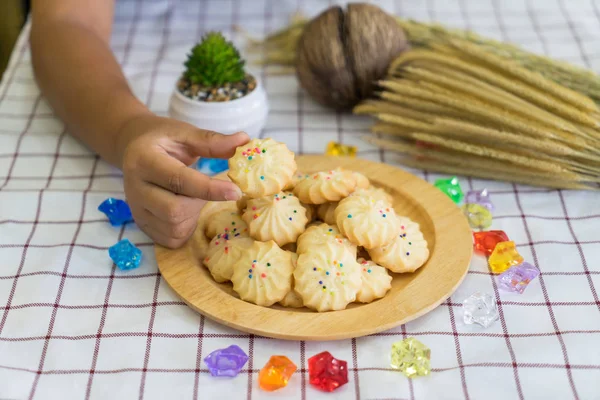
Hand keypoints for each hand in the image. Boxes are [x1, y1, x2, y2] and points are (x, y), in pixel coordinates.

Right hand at [117, 114, 248, 247]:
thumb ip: (212, 141)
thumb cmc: (163, 140)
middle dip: (199, 203)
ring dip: (193, 216)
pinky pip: (170, 239)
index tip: (236, 191)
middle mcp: (134, 188)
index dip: (210, 188)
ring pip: (173, 228)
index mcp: (144, 160)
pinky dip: (185, 228)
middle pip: (173, 210)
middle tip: (203, 189)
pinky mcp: (141, 224)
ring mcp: (136, 209)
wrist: (133, 147)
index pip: (178, 180)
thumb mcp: (185, 133)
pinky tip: (185, 210)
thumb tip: (245, 141)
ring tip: (191, 196)